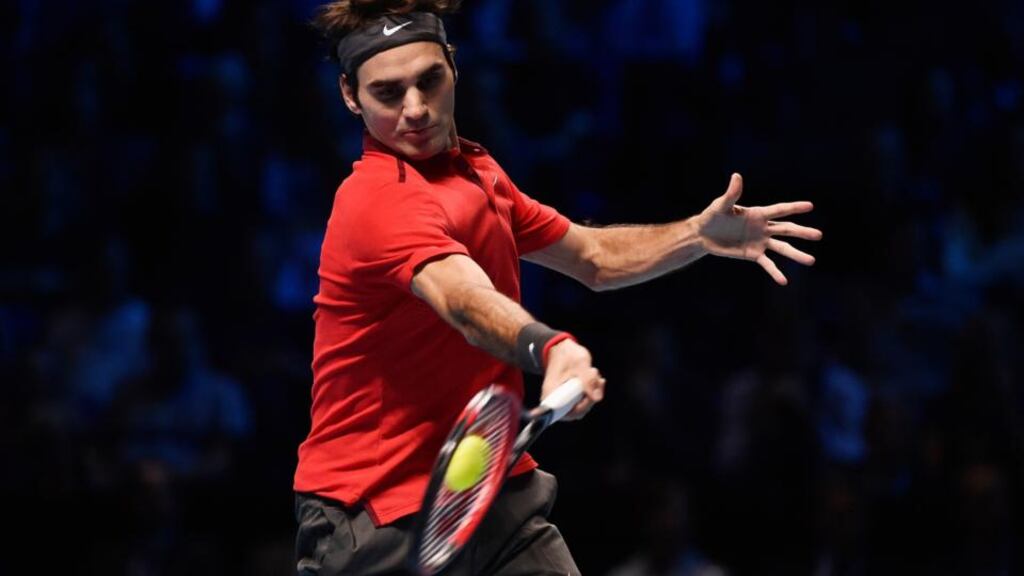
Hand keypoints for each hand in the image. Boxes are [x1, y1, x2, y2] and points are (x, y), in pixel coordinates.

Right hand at [541, 339, 604, 420]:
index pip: (566, 413)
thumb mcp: (580, 363)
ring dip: (592, 392)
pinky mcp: (569, 396)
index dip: (582, 407)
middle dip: (591, 397)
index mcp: (551, 394)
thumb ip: (589, 380)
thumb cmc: (567, 354)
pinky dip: (591, 390)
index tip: (591, 394)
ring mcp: (562, 399)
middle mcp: (554, 400)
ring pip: (581, 405)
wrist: (561, 347)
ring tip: (593, 374)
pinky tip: (594, 378)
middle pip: (576, 411)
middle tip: (597, 380)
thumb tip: (597, 398)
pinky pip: (582, 400)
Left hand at [696, 173, 822, 284]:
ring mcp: (760, 242)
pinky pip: (767, 264)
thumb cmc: (712, 216)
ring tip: (811, 261)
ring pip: (782, 248)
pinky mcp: (753, 254)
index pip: (779, 210)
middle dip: (802, 232)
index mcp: (758, 214)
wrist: (703, 235)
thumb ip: (732, 194)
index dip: (794, 208)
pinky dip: (775, 272)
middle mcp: (763, 228)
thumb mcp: (721, 205)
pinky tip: (784, 281)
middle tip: (819, 235)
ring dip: (796, 254)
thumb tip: (736, 176)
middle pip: (786, 229)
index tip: (810, 206)